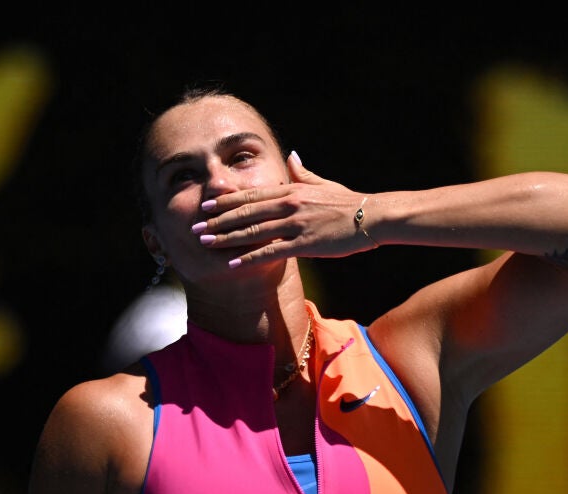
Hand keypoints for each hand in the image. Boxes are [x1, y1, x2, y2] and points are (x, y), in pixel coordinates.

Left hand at [195, 152, 379, 267]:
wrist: (373, 216)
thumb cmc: (348, 202)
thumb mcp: (323, 184)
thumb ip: (303, 173)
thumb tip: (293, 156)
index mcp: (291, 190)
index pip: (251, 195)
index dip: (226, 200)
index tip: (206, 205)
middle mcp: (288, 205)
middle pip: (245, 212)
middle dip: (217, 220)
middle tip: (195, 227)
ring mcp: (295, 224)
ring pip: (252, 231)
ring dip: (226, 238)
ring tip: (205, 243)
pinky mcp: (304, 243)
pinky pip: (271, 252)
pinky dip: (250, 258)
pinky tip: (233, 264)